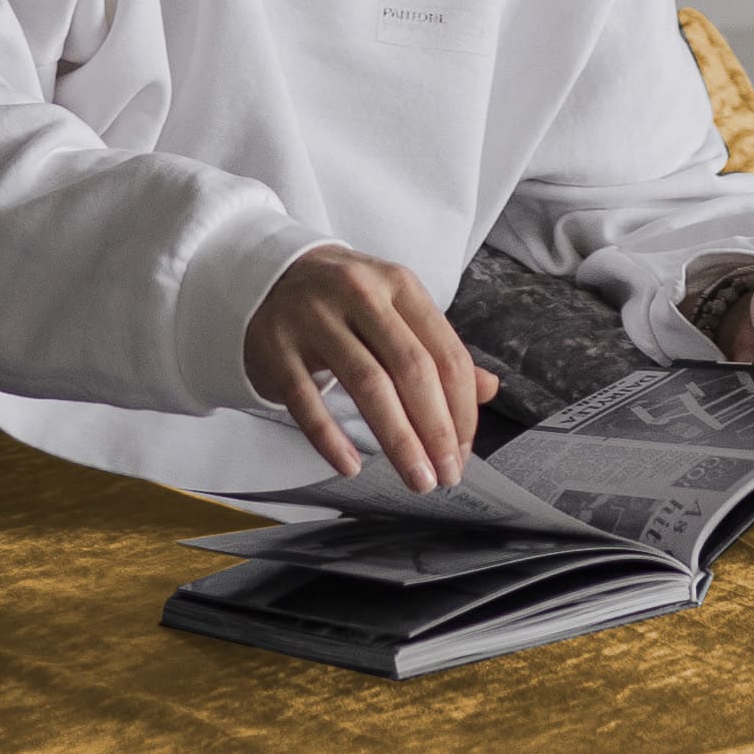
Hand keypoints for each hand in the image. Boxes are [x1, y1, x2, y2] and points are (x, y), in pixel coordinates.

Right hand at [243, 246, 496, 491]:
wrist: (265, 275)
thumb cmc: (344, 302)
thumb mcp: (395, 310)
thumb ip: (438, 349)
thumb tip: (488, 389)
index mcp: (399, 285)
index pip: (445, 353)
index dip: (461, 409)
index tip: (464, 451)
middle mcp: (359, 293)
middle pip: (411, 368)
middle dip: (436, 430)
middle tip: (446, 475)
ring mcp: (313, 316)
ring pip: (367, 383)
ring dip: (398, 439)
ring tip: (416, 478)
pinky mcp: (276, 343)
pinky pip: (306, 397)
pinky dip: (330, 437)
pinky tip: (350, 466)